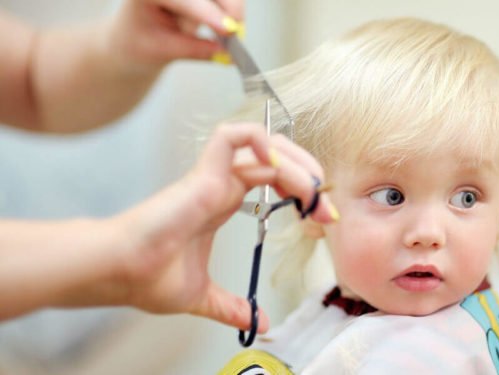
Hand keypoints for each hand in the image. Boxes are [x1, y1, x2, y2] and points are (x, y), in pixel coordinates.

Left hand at [109, 0, 244, 69]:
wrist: (134, 35)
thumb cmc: (141, 42)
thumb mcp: (164, 51)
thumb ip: (196, 51)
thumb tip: (229, 55)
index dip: (207, 13)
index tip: (229, 29)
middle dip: (229, 9)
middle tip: (237, 36)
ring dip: (226, 13)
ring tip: (215, 32)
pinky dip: (230, 12)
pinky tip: (219, 24)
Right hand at [113, 123, 336, 330]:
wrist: (119, 273)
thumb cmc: (148, 277)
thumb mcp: (203, 297)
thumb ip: (231, 306)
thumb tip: (258, 321)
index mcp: (223, 202)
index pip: (274, 179)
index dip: (303, 191)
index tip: (322, 217)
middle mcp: (221, 185)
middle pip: (276, 158)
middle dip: (308, 174)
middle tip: (326, 205)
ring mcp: (213, 176)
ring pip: (263, 146)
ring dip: (297, 162)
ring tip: (312, 191)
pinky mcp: (203, 174)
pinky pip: (232, 137)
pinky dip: (259, 140)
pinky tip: (278, 164)